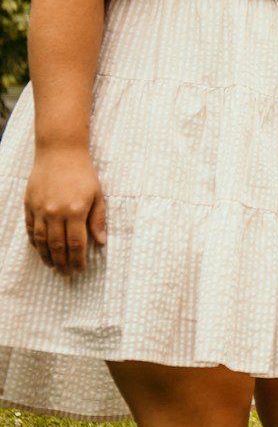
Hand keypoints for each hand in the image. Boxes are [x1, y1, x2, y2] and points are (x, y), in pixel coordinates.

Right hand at [25, 145, 106, 272]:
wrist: (60, 153)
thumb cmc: (83, 173)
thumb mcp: (98, 195)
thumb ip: (98, 219)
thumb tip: (100, 242)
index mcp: (75, 211)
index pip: (76, 244)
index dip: (78, 260)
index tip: (80, 270)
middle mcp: (55, 213)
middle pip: (57, 246)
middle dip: (62, 263)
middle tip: (66, 273)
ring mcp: (39, 209)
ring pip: (40, 240)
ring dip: (46, 256)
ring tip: (52, 266)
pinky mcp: (29, 204)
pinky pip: (29, 228)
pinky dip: (34, 241)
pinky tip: (39, 249)